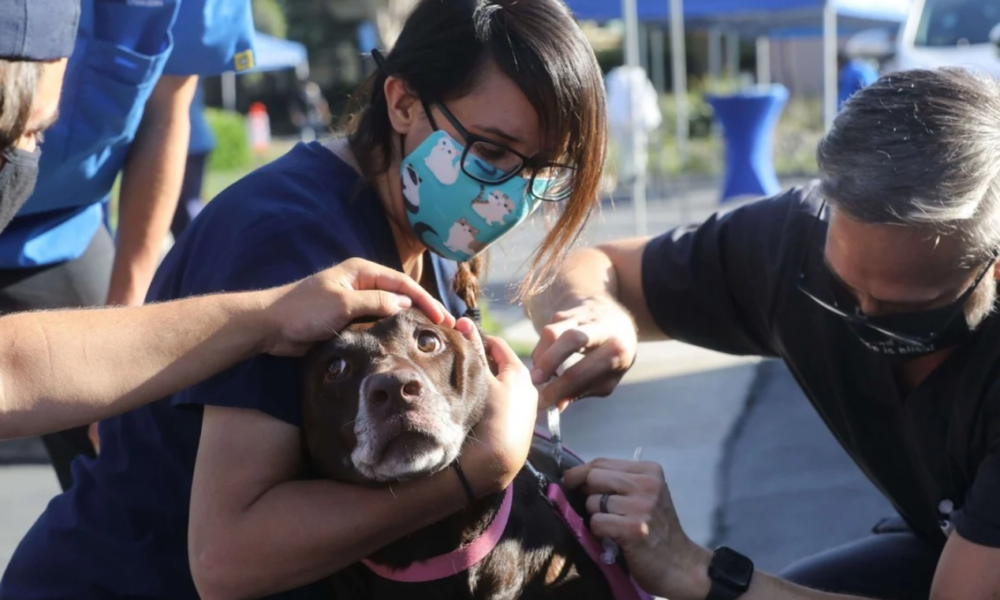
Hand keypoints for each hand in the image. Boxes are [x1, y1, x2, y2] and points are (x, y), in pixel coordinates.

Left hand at [260, 258, 454, 355]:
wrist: (270, 326)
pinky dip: (391, 330)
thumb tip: (405, 303)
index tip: (442, 318)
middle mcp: (361, 283)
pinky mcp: (347, 319)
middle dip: (423, 308)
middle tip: (445, 327)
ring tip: (430, 336)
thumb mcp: (343, 304)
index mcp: (361, 271)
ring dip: (408, 320)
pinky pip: (376, 323)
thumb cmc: (303, 310)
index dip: (425, 299)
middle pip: (400, 294)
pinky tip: (402, 342)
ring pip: (390, 309)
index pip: (403, 282)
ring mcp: (354, 301)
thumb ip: (376, 302)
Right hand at [455, 318, 537, 495]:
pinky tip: (475, 402)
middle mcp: (528, 386)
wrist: (497, 461)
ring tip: (463, 381)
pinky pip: (502, 401)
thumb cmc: (490, 415)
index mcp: (520, 372)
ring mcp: (525, 406)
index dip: (476, 338)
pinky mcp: (520, 424)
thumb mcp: (479, 379)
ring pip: (500, 383)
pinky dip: (490, 397)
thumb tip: (464, 322)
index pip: (497, 344)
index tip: (458, 338)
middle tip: (457, 360)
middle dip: (479, 359)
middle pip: (499, 364)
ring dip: (484, 379)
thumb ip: (472, 350)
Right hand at [530, 296, 637, 409]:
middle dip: (549, 362)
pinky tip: (543, 363)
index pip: (582, 371)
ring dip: (541, 355)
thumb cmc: (611, 358)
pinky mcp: (566, 312)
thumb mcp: (607, 378)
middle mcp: (602, 328)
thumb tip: (557, 405)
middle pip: (571, 339)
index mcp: (617, 350)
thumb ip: (582, 390)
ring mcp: (582, 317)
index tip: (543, 403)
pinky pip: (548, 331)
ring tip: (537, 375)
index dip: (559, 389)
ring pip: (553, 331)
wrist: (616, 320)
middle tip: (534, 381)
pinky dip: (542, 349)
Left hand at [564, 459, 711, 599]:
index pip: (601, 462)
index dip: (580, 473)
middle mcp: (647, 484)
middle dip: (587, 494)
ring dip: (595, 517)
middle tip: (597, 510)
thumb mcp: (644, 495)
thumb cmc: (656, 528)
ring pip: (593, 502)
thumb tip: (575, 477)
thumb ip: (617, 481)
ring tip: (613, 526)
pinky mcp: (634, 529)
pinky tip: (614, 537)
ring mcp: (642, 506)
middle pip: (594, 477)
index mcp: (649, 471)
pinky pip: (597, 523)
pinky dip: (599, 532)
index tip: (571, 483)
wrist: (679, 563)